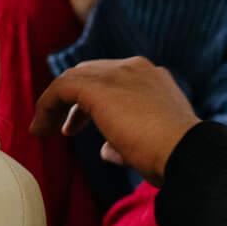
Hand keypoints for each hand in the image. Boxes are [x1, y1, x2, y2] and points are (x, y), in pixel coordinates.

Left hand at [30, 57, 199, 183]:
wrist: (186, 154)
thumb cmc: (174, 157)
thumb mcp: (149, 145)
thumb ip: (124, 142)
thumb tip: (106, 151)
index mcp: (152, 77)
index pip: (112, 79)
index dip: (90, 102)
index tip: (77, 127)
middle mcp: (135, 68)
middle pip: (90, 74)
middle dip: (72, 100)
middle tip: (62, 129)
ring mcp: (117, 74)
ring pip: (73, 79)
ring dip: (54, 104)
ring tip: (42, 129)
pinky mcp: (98, 88)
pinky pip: (60, 89)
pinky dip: (46, 106)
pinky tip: (40, 128)